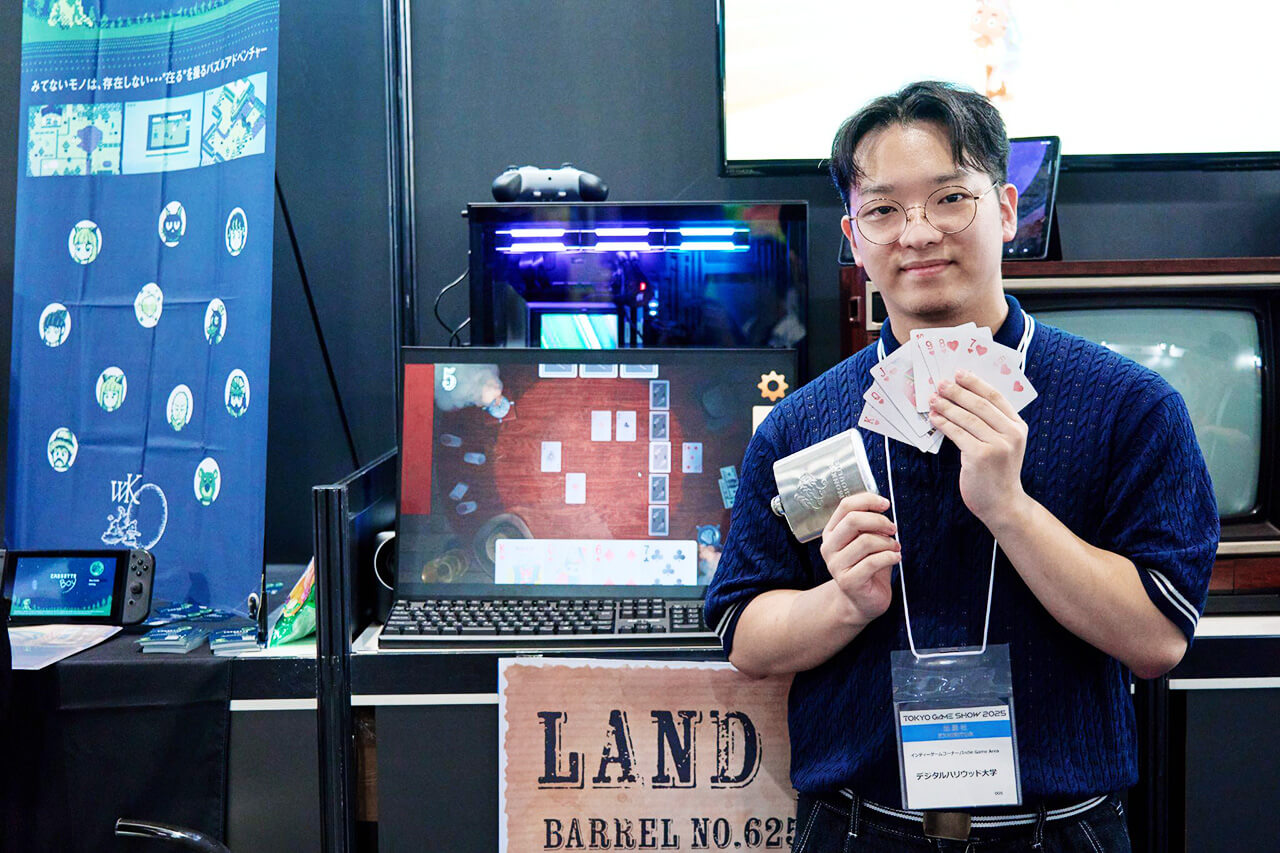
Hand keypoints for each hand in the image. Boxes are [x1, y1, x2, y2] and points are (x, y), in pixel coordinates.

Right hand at [819, 492, 899, 625]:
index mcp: (832, 532)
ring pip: (866, 541)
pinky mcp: (848, 581)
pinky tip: (896, 558)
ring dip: (888, 542)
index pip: (846, 506)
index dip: (868, 500)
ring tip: (895, 548)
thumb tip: (881, 506)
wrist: (862, 601)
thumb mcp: (867, 541)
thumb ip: (869, 524)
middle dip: (879, 521)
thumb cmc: (867, 568)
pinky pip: (873, 561)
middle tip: (892, 529)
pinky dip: (890, 557)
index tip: (885, 504)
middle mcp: (829, 547)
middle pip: (853, 520)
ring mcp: (836, 565)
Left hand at [928, 369, 1027, 525]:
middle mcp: (1011, 434)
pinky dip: (944, 424)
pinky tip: (934, 418)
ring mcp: (997, 446)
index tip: (959, 373)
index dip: (976, 383)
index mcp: (1018, 427)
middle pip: (979, 404)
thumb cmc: (998, 473)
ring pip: (967, 418)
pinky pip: (958, 434)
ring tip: (932, 399)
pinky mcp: (980, 456)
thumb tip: (964, 399)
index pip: (996, 397)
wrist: (1003, 504)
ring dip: (947, 406)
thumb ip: (993, 424)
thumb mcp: (1005, 445)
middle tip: (940, 383)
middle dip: (957, 391)